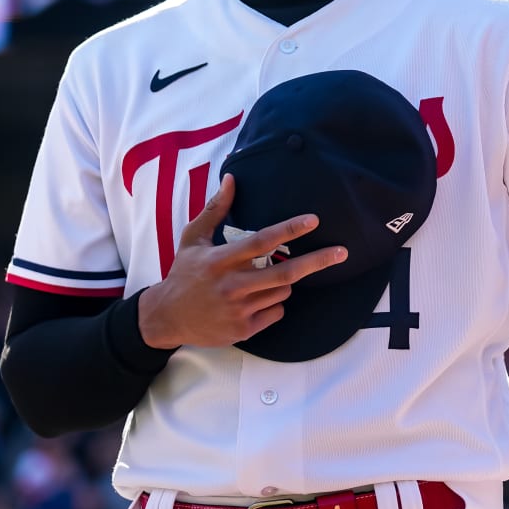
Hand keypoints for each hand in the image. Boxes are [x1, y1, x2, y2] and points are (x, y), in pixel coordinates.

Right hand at [137, 174, 347, 348]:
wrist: (166, 317)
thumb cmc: (183, 273)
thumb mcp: (193, 239)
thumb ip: (215, 209)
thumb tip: (232, 178)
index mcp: (220, 260)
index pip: (261, 242)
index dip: (289, 230)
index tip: (313, 220)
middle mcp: (231, 285)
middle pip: (285, 272)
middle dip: (317, 261)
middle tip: (342, 252)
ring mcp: (238, 309)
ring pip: (283, 291)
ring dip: (282, 282)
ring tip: (259, 281)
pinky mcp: (244, 329)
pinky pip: (277, 311)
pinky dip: (274, 304)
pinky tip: (253, 301)